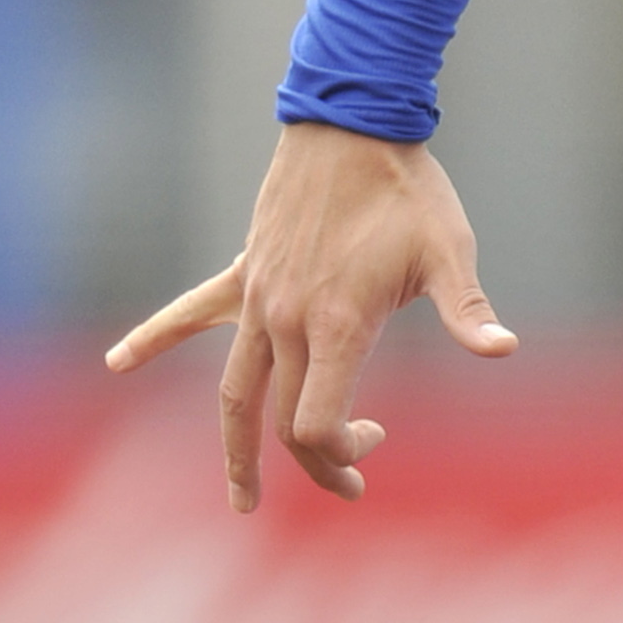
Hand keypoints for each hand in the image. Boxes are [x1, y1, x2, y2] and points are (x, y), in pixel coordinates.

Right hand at [103, 121, 513, 511]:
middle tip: (351, 484)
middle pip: (282, 422)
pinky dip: (153, 338)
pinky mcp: (244, 274)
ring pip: (233, 391)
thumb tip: (503, 349)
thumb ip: (467, 311)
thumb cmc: (407, 191)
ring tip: (241, 500)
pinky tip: (119, 362)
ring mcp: (257, 299)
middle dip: (315, 463)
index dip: (341, 453)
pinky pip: (188, 315)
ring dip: (235, 449)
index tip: (376, 442)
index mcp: (335, 326)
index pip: (317, 425)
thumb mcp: (449, 252)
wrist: (351, 122)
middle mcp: (286, 321)